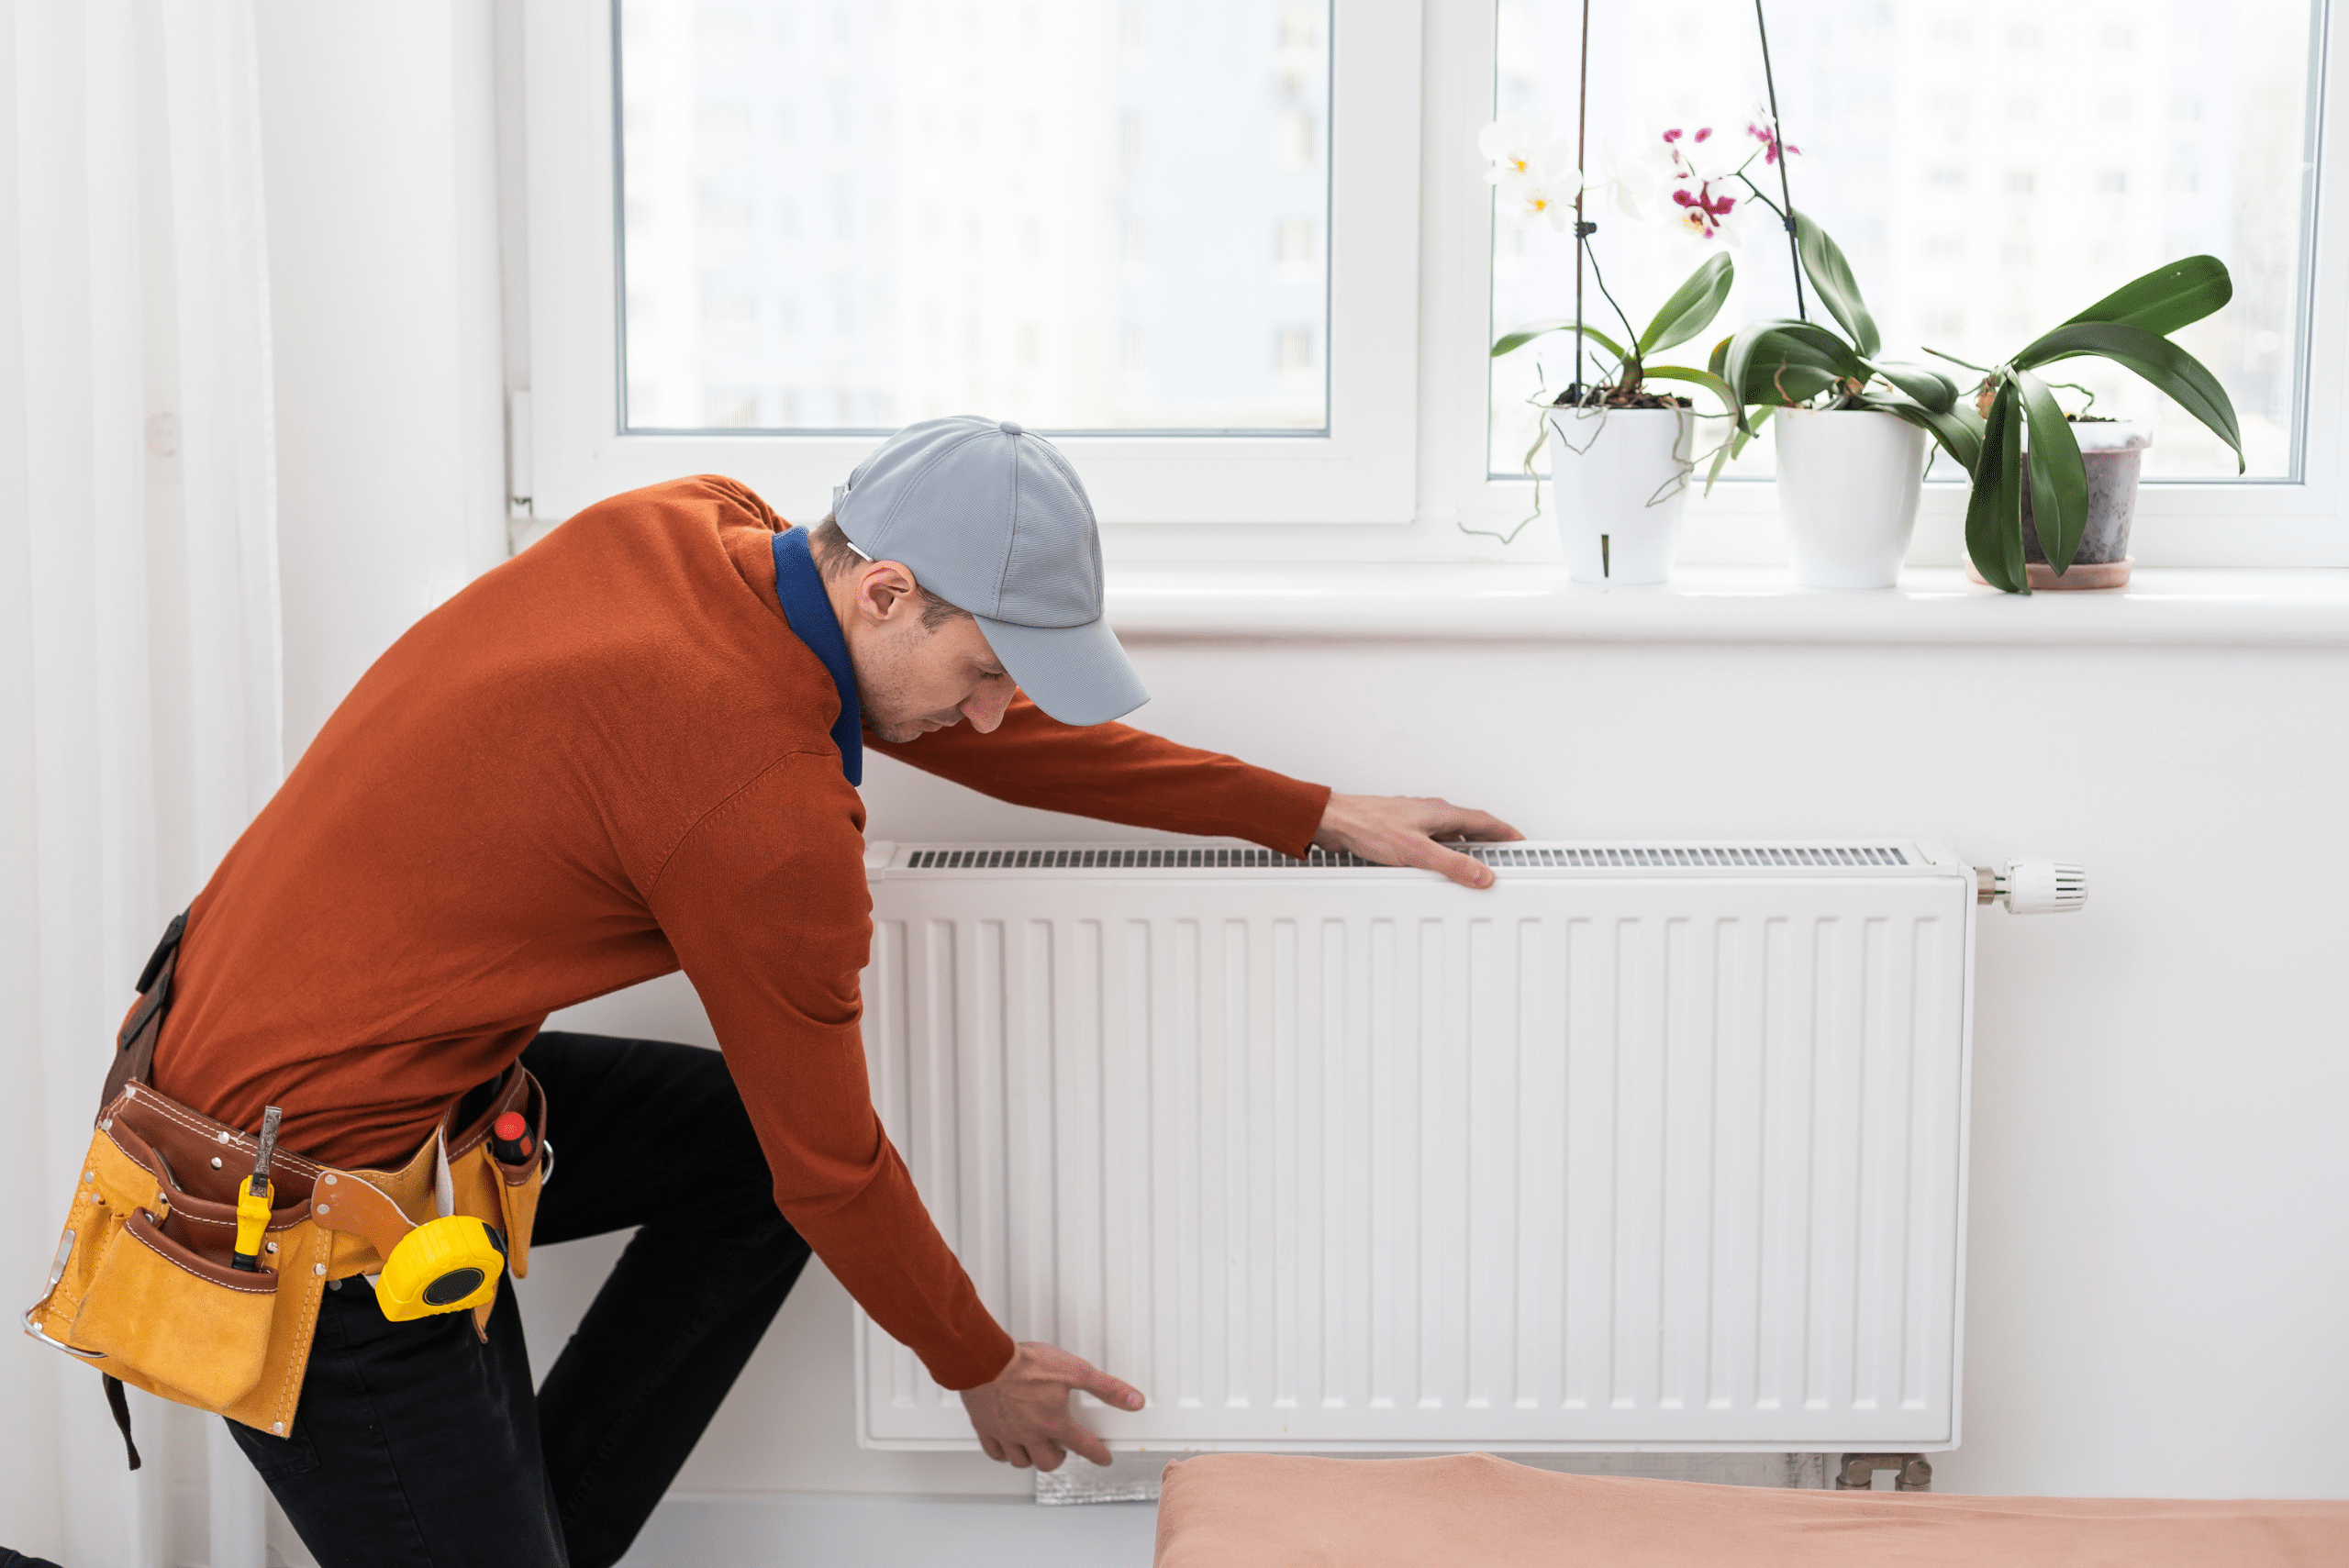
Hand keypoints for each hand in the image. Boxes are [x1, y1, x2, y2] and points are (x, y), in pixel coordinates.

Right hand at [961, 1340, 1143, 1470]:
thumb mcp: (1075, 1371)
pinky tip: (1008, 1447)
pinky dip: (1004, 1454)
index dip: (1098, 1454)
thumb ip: (1106, 1388)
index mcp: (1054, 1423)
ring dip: (1032, 1458)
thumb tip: (1133, 1400)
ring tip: (1037, 1448)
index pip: (1083, 1446)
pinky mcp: (986, 1428)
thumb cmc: (1025, 1364)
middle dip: (1060, 1459)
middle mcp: (1031, 1434)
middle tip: (1064, 1450)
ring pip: (1021, 1461)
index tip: (1103, 1458)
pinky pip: (995, 1453)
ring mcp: (1007, 1434)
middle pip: (1049, 1462)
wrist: (986, 1361)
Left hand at [1313, 793, 1523, 888]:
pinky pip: (1434, 840)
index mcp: (1442, 813)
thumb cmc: (1369, 827)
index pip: (1486, 821)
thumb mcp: (1416, 852)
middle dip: (1491, 842)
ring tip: (1476, 865)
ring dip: (1467, 848)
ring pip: (1452, 833)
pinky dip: (1445, 851)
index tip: (1523, 845)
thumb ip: (1451, 865)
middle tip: (1505, 857)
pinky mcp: (1402, 830)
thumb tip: (1482, 875)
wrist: (1337, 821)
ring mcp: (1417, 820)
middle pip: (1472, 827)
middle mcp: (1432, 813)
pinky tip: (1438, 864)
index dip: (1507, 834)